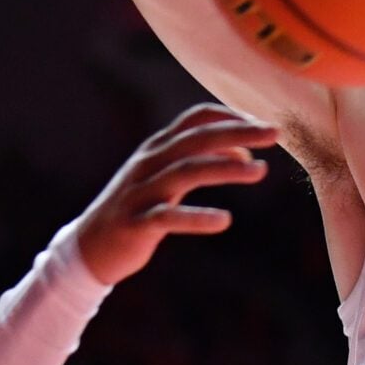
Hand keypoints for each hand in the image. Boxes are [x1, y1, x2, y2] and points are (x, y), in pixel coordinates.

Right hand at [71, 104, 276, 284]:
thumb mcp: (167, 181)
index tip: (263, 123)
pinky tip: (224, 220)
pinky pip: (168, 218)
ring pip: (185, 172)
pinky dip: (196, 217)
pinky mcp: (136, 224)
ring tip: (260, 171)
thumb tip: (244, 152)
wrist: (89, 248)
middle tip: (275, 134)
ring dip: (225, 167)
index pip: (195, 118)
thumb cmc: (137, 210)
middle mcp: (148, 163)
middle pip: (197, 139)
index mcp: (156, 148)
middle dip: (238, 133)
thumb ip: (201, 162)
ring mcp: (140, 192)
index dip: (230, 116)